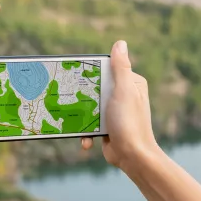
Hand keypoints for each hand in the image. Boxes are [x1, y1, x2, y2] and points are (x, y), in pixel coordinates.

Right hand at [82, 41, 158, 168]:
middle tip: (68, 97)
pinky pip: (91, 124)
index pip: (107, 70)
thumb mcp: (123, 91)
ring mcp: (115, 112)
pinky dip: (86, 133)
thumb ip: (121, 68)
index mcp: (131, 83)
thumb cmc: (129, 122)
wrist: (132, 157)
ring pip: (90, 107)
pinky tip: (86, 141)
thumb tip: (120, 43)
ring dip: (81, 117)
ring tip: (73, 121)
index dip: (90, 72)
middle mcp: (124, 96)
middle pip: (95, 88)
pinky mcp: (108, 127)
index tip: (74, 74)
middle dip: (82, 96)